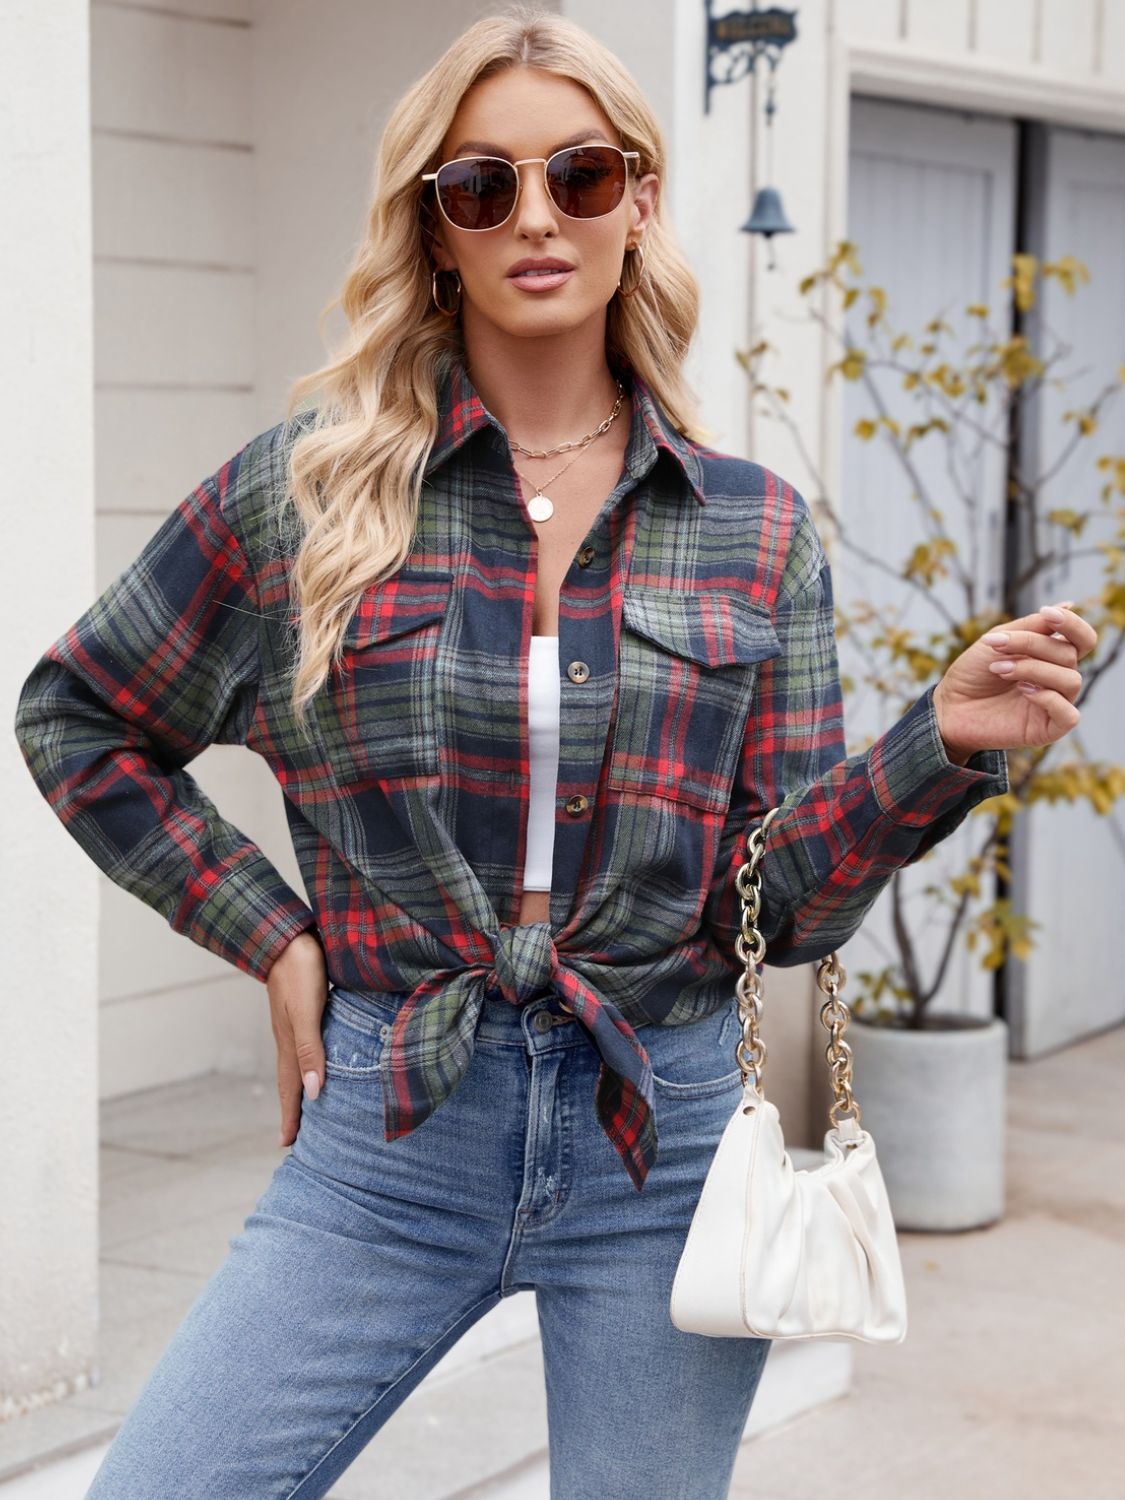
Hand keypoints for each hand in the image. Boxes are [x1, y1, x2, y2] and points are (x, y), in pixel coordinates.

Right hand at [266, 929, 327, 1147]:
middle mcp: (290, 1037)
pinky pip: (306, 1045)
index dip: (291, 1116)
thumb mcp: (307, 1012)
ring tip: (309, 1104)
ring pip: (299, 1063)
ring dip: (303, 1086)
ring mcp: (294, 1023)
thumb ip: (311, 1049)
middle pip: (291, 1080)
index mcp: (289, 1043)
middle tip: (296, 1135)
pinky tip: (321, 1059)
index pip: (291, 1088)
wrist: (287, 936)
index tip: (287, 1144)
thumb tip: (314, 1092)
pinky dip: (311, 1061)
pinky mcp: (303, 1009)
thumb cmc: (300, 971)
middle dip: (294, 1108)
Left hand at [933, 600, 1096, 761]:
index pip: (1082, 639)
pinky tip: (1023, 691)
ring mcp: (1054, 704)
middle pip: (1069, 654)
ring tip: (999, 668)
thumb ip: (1032, 626)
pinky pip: (1069, 715)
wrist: (948, 706)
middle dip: (1032, 644)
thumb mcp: (998, 640)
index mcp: (1051, 656)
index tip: (1046, 613)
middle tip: (996, 645)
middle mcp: (1057, 679)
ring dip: (1033, 669)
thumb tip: (1068, 605)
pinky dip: (1048, 698)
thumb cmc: (972, 673)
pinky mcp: (1048, 729)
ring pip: (1070, 680)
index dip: (1073, 624)